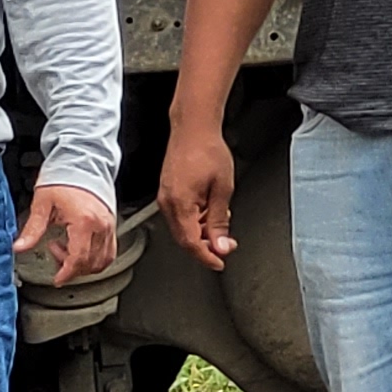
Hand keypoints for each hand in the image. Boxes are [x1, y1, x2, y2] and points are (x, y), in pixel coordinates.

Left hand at [13, 183, 120, 283]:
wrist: (81, 162)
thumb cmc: (63, 178)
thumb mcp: (42, 203)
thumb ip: (32, 229)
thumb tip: (19, 247)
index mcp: (84, 221)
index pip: (78, 258)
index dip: (66, 272)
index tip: (57, 279)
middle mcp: (101, 225)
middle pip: (90, 263)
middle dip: (71, 267)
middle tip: (55, 254)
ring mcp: (109, 226)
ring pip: (102, 260)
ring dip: (84, 264)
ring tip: (66, 249)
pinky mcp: (111, 225)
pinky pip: (109, 251)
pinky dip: (96, 258)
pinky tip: (80, 249)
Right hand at [156, 121, 238, 270]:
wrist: (193, 128)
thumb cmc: (207, 150)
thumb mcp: (223, 189)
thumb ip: (219, 221)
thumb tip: (220, 244)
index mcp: (180, 204)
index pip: (191, 242)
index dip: (206, 257)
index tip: (219, 263)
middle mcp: (167, 202)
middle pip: (184, 238)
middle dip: (206, 246)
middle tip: (226, 244)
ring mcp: (165, 197)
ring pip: (182, 227)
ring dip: (202, 231)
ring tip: (221, 222)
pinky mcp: (167, 192)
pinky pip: (180, 215)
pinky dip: (195, 220)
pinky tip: (209, 212)